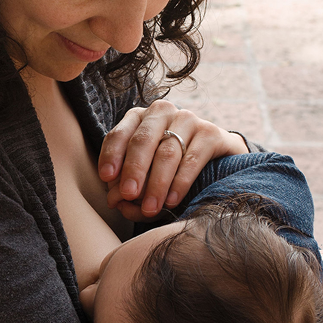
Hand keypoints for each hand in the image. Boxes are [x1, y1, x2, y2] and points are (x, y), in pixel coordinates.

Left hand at [98, 100, 248, 220]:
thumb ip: (129, 190)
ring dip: (157, 183)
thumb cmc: (168, 170)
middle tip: (128, 195)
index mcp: (138, 119)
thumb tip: (117, 204)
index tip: (106, 177)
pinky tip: (172, 201)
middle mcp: (161, 113)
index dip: (111, 155)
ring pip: (167, 152)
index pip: (119, 134)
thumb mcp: (144, 177)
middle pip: (142, 140)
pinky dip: (180, 182)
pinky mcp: (212, 133)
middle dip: (133, 169)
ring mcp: (188, 119)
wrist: (216, 162)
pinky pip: (193, 159)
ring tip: (150, 208)